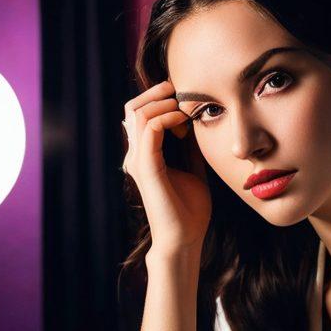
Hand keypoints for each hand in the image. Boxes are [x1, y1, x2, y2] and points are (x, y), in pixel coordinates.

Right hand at [122, 79, 211, 252]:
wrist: (184, 238)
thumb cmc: (189, 208)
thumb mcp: (193, 167)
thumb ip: (189, 146)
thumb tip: (197, 121)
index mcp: (144, 154)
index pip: (140, 113)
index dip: (160, 99)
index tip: (187, 104)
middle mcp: (136, 155)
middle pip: (133, 107)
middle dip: (157, 92)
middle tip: (181, 92)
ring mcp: (138, 160)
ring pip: (138, 112)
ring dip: (164, 103)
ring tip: (185, 109)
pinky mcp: (146, 167)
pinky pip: (150, 128)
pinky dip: (168, 117)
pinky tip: (184, 123)